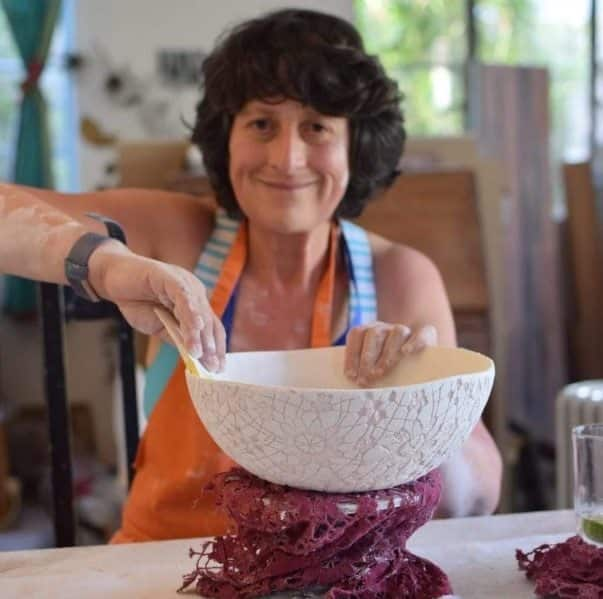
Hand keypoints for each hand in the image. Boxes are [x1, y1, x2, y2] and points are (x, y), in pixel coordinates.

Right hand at [89, 241, 225, 371]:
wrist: (112, 278)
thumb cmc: (137, 302)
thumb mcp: (159, 326)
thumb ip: (176, 337)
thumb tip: (194, 357)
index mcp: (196, 304)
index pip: (212, 327)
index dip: (216, 348)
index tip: (217, 368)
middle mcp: (195, 292)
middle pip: (209, 321)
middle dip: (211, 346)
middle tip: (212, 367)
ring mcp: (184, 283)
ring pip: (197, 311)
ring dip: (199, 334)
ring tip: (198, 354)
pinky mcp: (169, 277)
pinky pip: (183, 296)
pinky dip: (190, 313)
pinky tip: (194, 328)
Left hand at [344, 321, 436, 385]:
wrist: (419, 363)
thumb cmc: (387, 371)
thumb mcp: (372, 369)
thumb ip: (362, 370)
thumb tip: (351, 382)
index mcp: (369, 330)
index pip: (357, 334)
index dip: (352, 354)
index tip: (350, 375)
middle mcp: (386, 327)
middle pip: (374, 334)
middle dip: (366, 358)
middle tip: (364, 379)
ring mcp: (405, 329)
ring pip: (396, 333)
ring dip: (386, 354)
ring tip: (380, 373)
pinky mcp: (426, 334)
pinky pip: (422, 333)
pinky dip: (415, 342)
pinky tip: (407, 352)